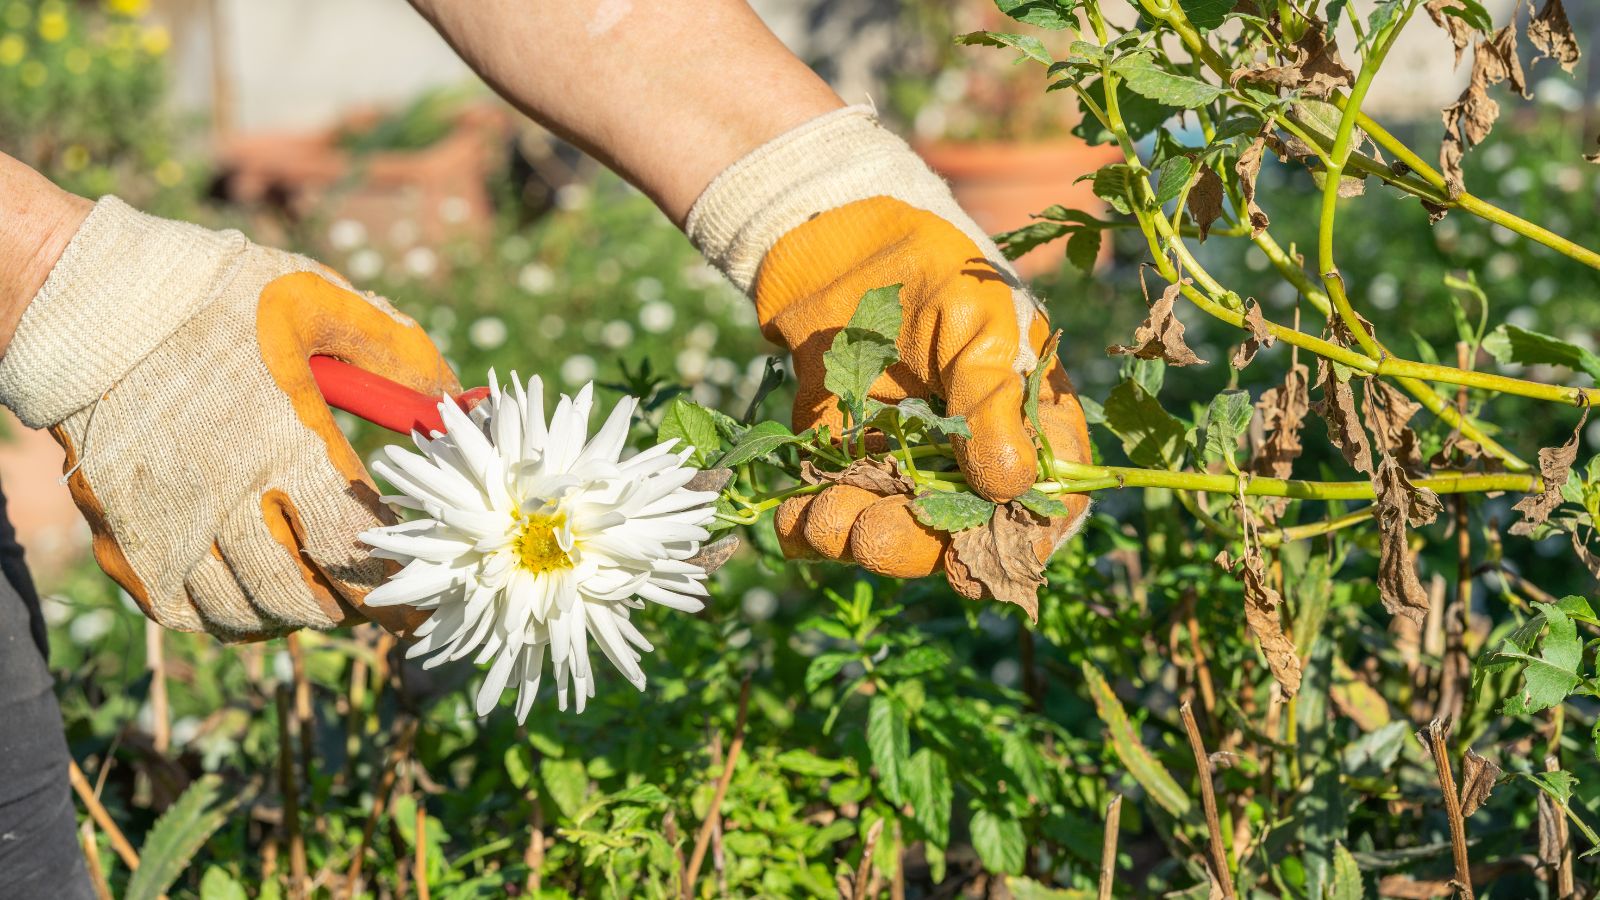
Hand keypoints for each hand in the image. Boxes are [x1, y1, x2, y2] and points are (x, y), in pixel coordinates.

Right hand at [0, 198, 456, 638]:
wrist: (86, 303)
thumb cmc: (213, 296)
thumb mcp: (317, 302)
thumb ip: (395, 353)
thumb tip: (461, 398)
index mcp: (281, 441)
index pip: (351, 547)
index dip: (395, 586)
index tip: (421, 600)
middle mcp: (221, 496)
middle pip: (304, 596)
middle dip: (352, 606)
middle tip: (378, 595)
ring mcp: (165, 526)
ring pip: (246, 613)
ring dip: (296, 614)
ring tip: (324, 592)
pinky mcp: (123, 540)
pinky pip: (186, 614)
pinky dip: (231, 617)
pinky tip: (258, 594)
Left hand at [686, 108, 1091, 583]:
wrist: (834, 244)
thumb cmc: (930, 269)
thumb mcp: (976, 323)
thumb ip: (991, 402)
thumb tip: (1013, 486)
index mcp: (1029, 427)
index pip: (1045, 509)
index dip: (1013, 545)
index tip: (966, 559)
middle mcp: (972, 460)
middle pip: (958, 539)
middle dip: (910, 547)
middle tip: (867, 534)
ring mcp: (907, 467)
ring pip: (890, 536)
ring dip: (854, 540)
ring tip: (819, 519)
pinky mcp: (845, 465)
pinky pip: (830, 518)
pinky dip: (807, 529)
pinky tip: (789, 520)